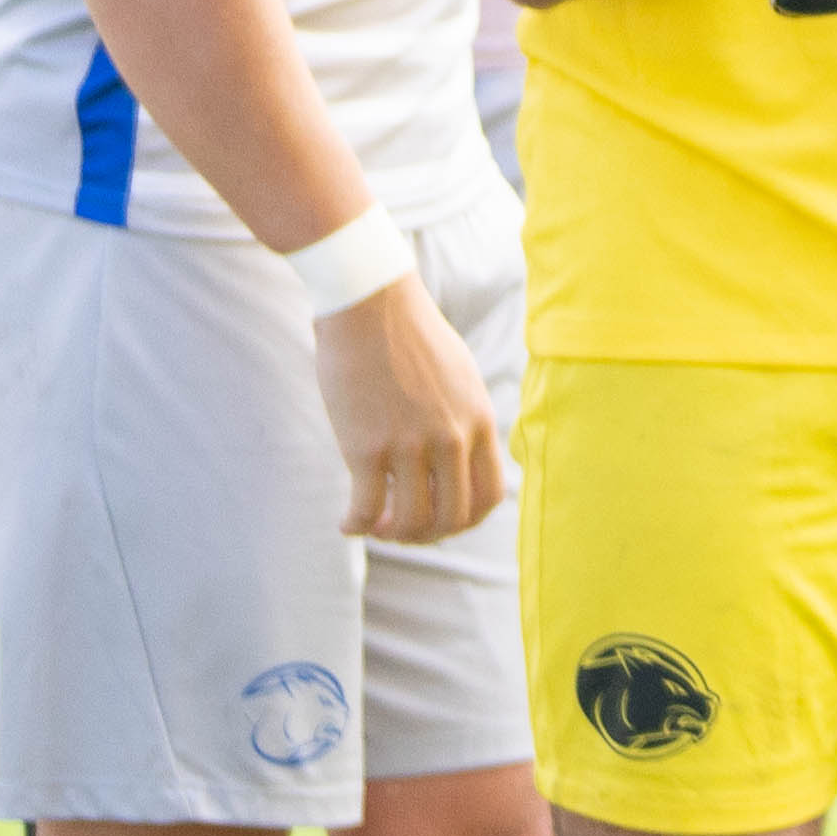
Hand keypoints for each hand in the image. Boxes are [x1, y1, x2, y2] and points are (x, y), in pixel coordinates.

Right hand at [314, 274, 506, 543]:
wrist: (369, 301)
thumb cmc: (408, 333)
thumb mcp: (460, 375)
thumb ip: (466, 418)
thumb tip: (462, 454)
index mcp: (477, 419)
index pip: (489, 496)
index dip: (466, 520)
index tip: (441, 519)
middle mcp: (451, 437)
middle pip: (453, 517)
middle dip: (428, 534)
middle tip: (402, 527)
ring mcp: (410, 445)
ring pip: (412, 521)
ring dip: (393, 534)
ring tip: (375, 525)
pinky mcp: (367, 447)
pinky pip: (367, 510)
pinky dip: (357, 526)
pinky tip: (347, 523)